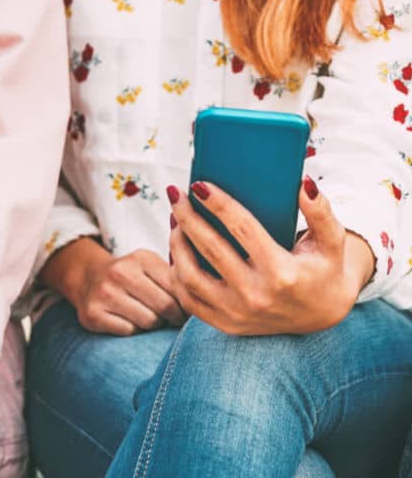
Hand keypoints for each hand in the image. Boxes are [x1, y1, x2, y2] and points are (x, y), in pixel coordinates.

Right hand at [40, 237, 185, 335]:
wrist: (88, 277)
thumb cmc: (131, 276)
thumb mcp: (151, 266)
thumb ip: (175, 278)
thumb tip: (206, 303)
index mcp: (141, 258)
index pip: (177, 288)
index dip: (186, 304)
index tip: (186, 310)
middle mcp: (120, 272)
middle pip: (165, 307)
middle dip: (173, 317)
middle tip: (172, 319)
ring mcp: (104, 293)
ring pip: (149, 322)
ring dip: (153, 324)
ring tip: (148, 317)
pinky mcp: (93, 314)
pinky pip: (129, 332)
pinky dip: (134, 331)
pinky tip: (129, 321)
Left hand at [167, 177, 374, 335]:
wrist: (322, 315)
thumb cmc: (324, 269)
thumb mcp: (331, 241)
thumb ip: (320, 212)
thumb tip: (303, 183)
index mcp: (282, 273)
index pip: (243, 230)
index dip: (218, 204)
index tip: (199, 184)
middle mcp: (256, 296)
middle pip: (210, 249)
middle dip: (188, 217)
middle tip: (177, 194)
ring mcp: (237, 314)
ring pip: (190, 277)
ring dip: (176, 244)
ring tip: (175, 219)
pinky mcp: (225, 324)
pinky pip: (187, 299)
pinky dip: (175, 273)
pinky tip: (175, 249)